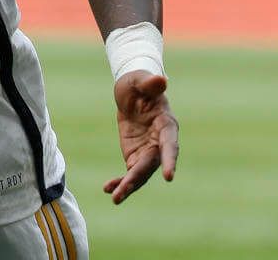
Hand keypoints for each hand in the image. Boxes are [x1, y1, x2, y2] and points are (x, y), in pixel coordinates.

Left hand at [104, 71, 178, 203]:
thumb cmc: (138, 83)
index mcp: (166, 125)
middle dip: (138, 178)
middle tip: (124, 190)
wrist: (131, 92)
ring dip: (128, 186)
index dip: (169, 160)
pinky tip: (107, 188)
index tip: (169, 176)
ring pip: (141, 173)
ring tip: (114, 198)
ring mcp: (149, 151)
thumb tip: (161, 79)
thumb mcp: (140, 80)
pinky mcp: (136, 155)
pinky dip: (120, 181)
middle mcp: (161, 143)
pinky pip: (129, 172)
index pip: (170, 145)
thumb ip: (150, 84)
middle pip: (151, 164)